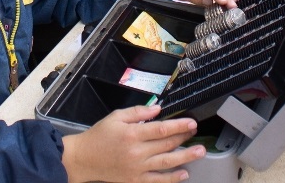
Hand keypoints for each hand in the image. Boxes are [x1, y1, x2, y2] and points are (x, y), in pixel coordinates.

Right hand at [62, 104, 202, 182]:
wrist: (84, 159)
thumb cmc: (99, 136)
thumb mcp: (115, 117)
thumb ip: (137, 112)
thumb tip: (157, 109)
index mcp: (131, 134)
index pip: (161, 129)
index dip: (178, 126)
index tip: (190, 123)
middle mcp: (136, 152)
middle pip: (166, 145)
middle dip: (184, 138)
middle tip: (196, 133)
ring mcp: (137, 168)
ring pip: (166, 162)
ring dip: (185, 157)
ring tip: (199, 152)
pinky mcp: (135, 180)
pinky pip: (157, 180)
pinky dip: (172, 178)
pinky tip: (184, 173)